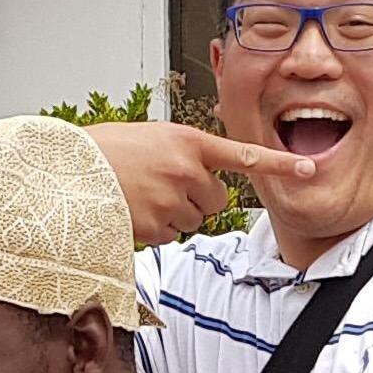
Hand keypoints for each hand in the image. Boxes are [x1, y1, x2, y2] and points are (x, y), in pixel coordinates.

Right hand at [84, 120, 324, 246]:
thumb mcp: (148, 138)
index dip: (278, 164)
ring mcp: (171, 199)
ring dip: (172, 214)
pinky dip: (151, 228)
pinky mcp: (155, 225)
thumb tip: (197, 174)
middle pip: (215, 199)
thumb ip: (181, 152)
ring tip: (138, 196)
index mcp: (186, 140)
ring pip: (192, 220)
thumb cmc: (102, 152)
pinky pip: (167, 235)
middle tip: (163, 189)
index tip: (307, 168)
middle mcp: (184, 169)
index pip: (242, 155)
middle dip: (197, 199)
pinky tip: (129, 210)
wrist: (64, 172)